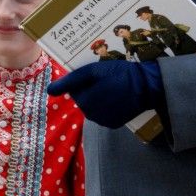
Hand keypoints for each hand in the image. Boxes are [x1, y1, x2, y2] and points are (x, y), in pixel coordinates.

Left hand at [47, 59, 164, 127]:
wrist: (147, 86)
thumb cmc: (119, 74)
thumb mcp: (93, 71)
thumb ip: (71, 81)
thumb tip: (49, 91)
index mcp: (84, 101)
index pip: (73, 89)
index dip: (82, 80)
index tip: (94, 75)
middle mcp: (91, 115)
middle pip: (82, 99)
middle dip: (89, 90)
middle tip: (104, 80)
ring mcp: (102, 121)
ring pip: (92, 107)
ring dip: (97, 98)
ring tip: (111, 88)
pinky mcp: (113, 124)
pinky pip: (103, 114)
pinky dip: (106, 107)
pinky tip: (116, 98)